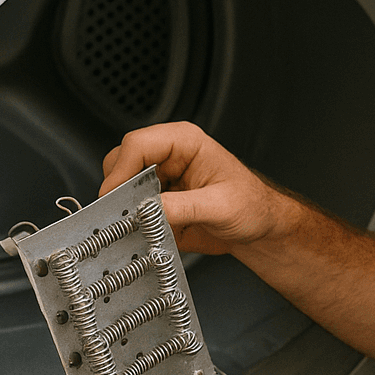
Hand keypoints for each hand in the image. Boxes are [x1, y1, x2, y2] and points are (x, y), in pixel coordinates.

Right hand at [100, 122, 285, 254]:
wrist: (259, 230)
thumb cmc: (252, 207)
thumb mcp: (220, 207)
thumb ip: (183, 208)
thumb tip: (149, 210)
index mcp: (185, 142)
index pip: (138, 144)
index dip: (120, 170)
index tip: (115, 197)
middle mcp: (168, 156)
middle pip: (120, 162)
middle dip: (119, 189)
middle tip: (125, 214)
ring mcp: (160, 179)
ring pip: (120, 185)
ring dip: (123, 207)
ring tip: (139, 225)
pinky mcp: (156, 201)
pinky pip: (130, 208)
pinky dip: (130, 221)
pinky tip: (146, 232)